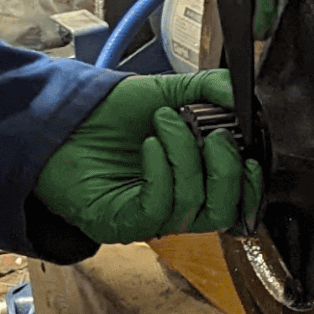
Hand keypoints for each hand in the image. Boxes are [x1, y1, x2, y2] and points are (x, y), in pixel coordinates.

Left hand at [36, 71, 264, 242]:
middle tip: (214, 133)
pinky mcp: (121, 222)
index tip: (252, 154)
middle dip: (226, 170)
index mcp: (194, 181)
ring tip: (166, 122)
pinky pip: (157, 209)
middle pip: (223, 212)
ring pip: (192, 206)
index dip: (252, 185)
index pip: (237, 202)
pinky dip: (162, 173)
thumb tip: (242, 96)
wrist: (61, 116)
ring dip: (187, 158)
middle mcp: (175, 205)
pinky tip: (151, 145)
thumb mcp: (168, 93)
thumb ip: (210, 90)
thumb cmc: (109, 114)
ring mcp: (149, 218)